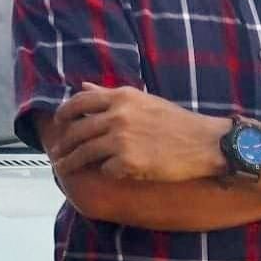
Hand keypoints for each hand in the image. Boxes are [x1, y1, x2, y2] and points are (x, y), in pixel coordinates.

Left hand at [51, 82, 227, 181]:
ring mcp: (121, 140)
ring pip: (83, 153)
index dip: (63, 114)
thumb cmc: (175, 121)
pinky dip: (103, 172)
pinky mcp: (128, 163)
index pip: (79, 102)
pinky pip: (104, 170)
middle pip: (76, 130)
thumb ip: (110, 95)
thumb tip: (83, 86)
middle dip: (63, 143)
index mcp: (122, 97)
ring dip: (70, 162)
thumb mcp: (143, 100)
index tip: (58, 124)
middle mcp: (118, 116)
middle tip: (57, 152)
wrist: (202, 142)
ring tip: (64, 168)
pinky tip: (106, 173)